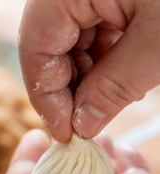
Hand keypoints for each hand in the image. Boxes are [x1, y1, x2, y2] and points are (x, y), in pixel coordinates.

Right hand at [19, 0, 159, 141]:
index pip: (35, 50)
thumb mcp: (159, 43)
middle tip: (87, 122)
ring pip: (69, 42)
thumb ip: (112, 88)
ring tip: (111, 98)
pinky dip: (103, 57)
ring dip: (88, 77)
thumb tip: (81, 125)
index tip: (66, 134)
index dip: (47, 99)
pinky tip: (121, 74)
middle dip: (69, 90)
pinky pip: (91, 29)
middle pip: (49, 48)